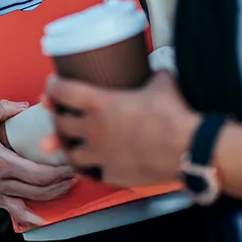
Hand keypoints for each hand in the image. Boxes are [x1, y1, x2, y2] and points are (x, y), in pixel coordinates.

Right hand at [0, 100, 76, 226]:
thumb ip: (4, 109)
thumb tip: (24, 106)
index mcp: (0, 162)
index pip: (37, 173)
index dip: (59, 172)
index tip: (72, 165)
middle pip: (39, 190)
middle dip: (61, 184)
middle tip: (77, 174)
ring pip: (29, 202)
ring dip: (51, 197)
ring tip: (67, 188)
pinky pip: (13, 211)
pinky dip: (28, 217)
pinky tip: (40, 218)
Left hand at [45, 71, 199, 188]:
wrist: (189, 149)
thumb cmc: (174, 115)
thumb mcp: (160, 82)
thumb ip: (149, 74)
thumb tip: (152, 67)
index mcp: (100, 103)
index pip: (62, 92)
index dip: (53, 87)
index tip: (52, 86)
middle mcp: (94, 130)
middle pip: (60, 123)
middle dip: (56, 117)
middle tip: (56, 113)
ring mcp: (101, 155)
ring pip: (69, 152)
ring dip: (66, 145)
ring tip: (65, 142)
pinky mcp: (112, 174)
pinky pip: (91, 171)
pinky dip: (88, 165)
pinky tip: (91, 162)